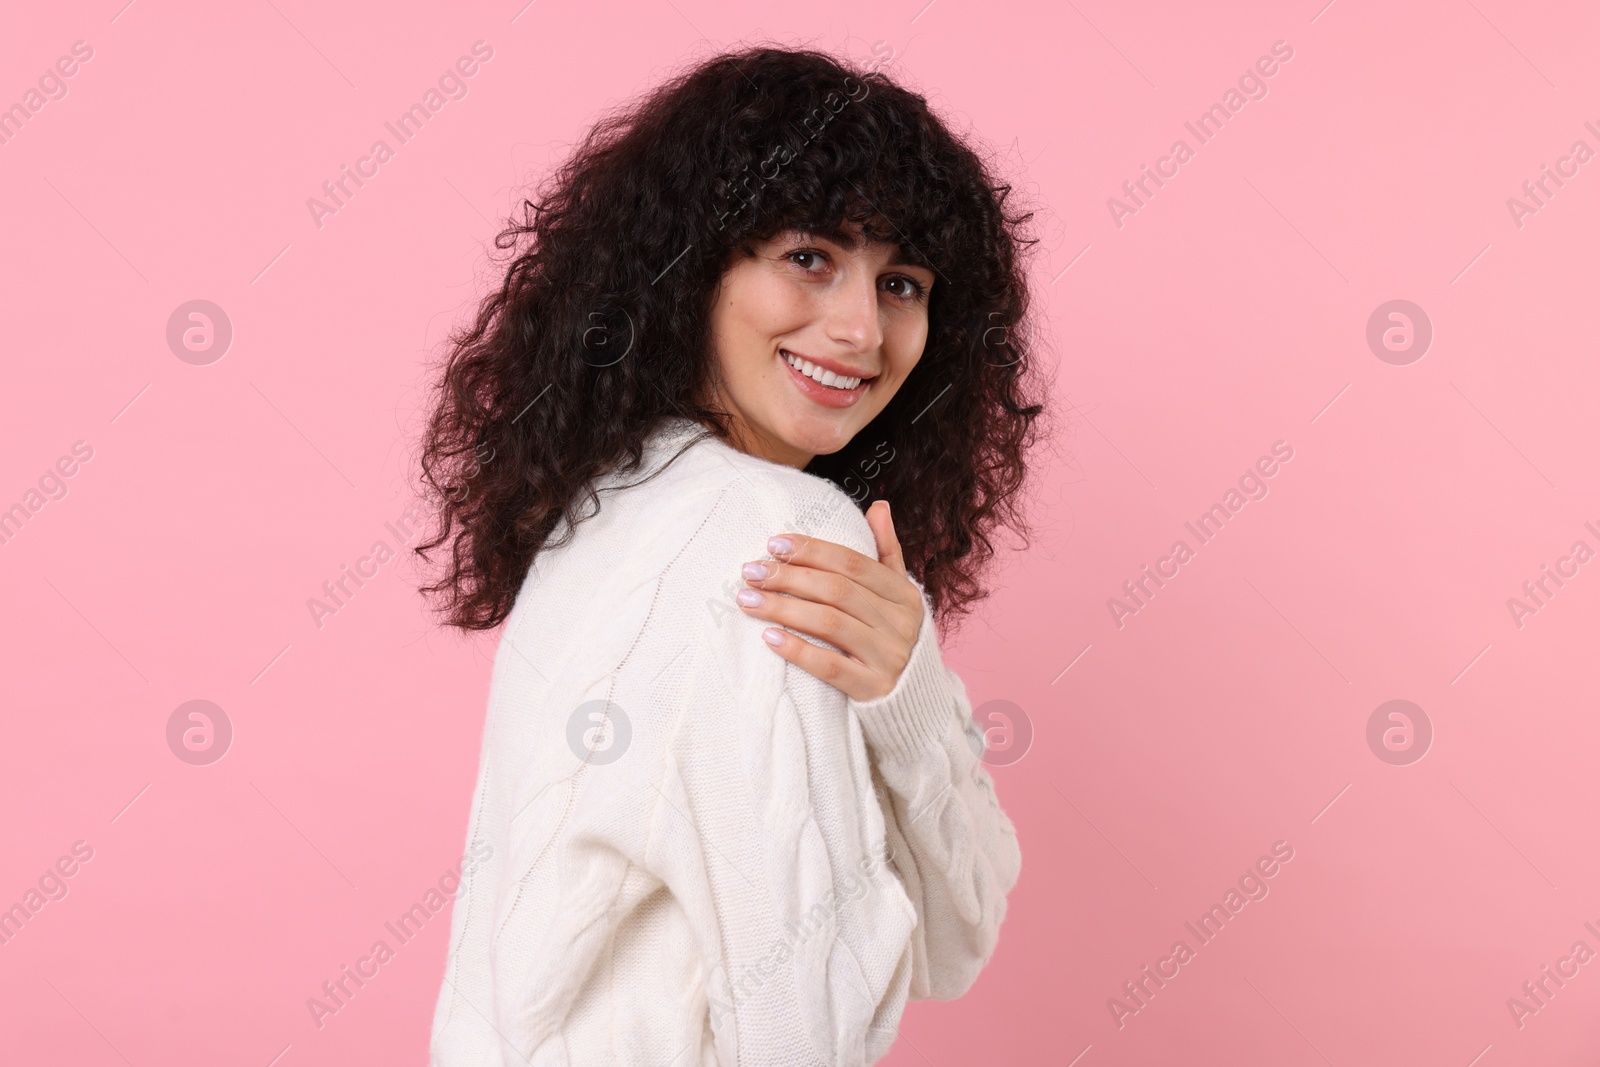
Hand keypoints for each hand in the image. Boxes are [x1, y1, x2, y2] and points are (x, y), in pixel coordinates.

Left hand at [735, 500, 924, 700]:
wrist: (915, 703)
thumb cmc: (893, 639)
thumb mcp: (898, 596)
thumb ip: (887, 551)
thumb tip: (878, 506)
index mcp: (904, 595)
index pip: (853, 563)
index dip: (812, 550)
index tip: (774, 544)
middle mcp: (900, 623)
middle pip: (837, 591)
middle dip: (790, 577)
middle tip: (751, 571)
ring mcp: (889, 657)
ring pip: (830, 624)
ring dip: (784, 609)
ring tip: (748, 600)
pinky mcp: (873, 689)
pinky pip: (830, 666)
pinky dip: (798, 650)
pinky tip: (769, 637)